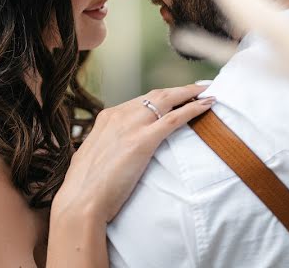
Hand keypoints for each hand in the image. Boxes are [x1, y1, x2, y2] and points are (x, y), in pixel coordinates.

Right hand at [53, 84, 214, 223]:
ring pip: (167, 99)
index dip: (161, 97)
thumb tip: (115, 150)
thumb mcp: (94, 156)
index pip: (141, 101)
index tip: (175, 97)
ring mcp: (131, 125)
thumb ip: (107, 146)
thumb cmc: (84, 188)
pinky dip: (193, 109)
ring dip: (190, 93)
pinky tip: (207, 105)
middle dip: (179, 90)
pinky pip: (174, 119)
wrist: (80, 201)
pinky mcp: (142, 140)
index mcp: (106, 118)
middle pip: (156, 95)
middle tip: (199, 87)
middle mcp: (119, 115)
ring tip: (207, 91)